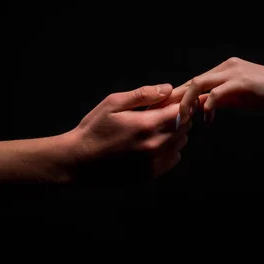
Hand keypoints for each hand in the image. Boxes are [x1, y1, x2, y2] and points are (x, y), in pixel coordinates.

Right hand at [65, 84, 191, 178]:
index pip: (182, 110)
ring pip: (181, 142)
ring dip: (174, 132)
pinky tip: (153, 143)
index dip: (180, 102)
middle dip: (178, 115)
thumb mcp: (113, 103)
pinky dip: (170, 148)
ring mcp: (154, 162)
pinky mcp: (151, 174)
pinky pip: (174, 158)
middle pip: (184, 126)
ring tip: (154, 127)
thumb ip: (143, 95)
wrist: (78, 161)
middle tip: (161, 111)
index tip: (172, 99)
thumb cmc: (94, 128)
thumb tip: (168, 89)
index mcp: (147, 125)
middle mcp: (155, 145)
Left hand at [149, 57, 263, 125]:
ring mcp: (234, 72)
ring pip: (199, 84)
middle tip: (164, 118)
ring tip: (182, 121)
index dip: (179, 97)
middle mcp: (227, 66)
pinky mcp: (242, 82)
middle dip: (175, 100)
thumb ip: (221, 99)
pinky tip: (207, 121)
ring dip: (187, 104)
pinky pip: (215, 94)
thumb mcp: (241, 97)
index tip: (167, 112)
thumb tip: (201, 108)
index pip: (196, 81)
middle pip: (192, 81)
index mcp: (226, 68)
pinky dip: (207, 108)